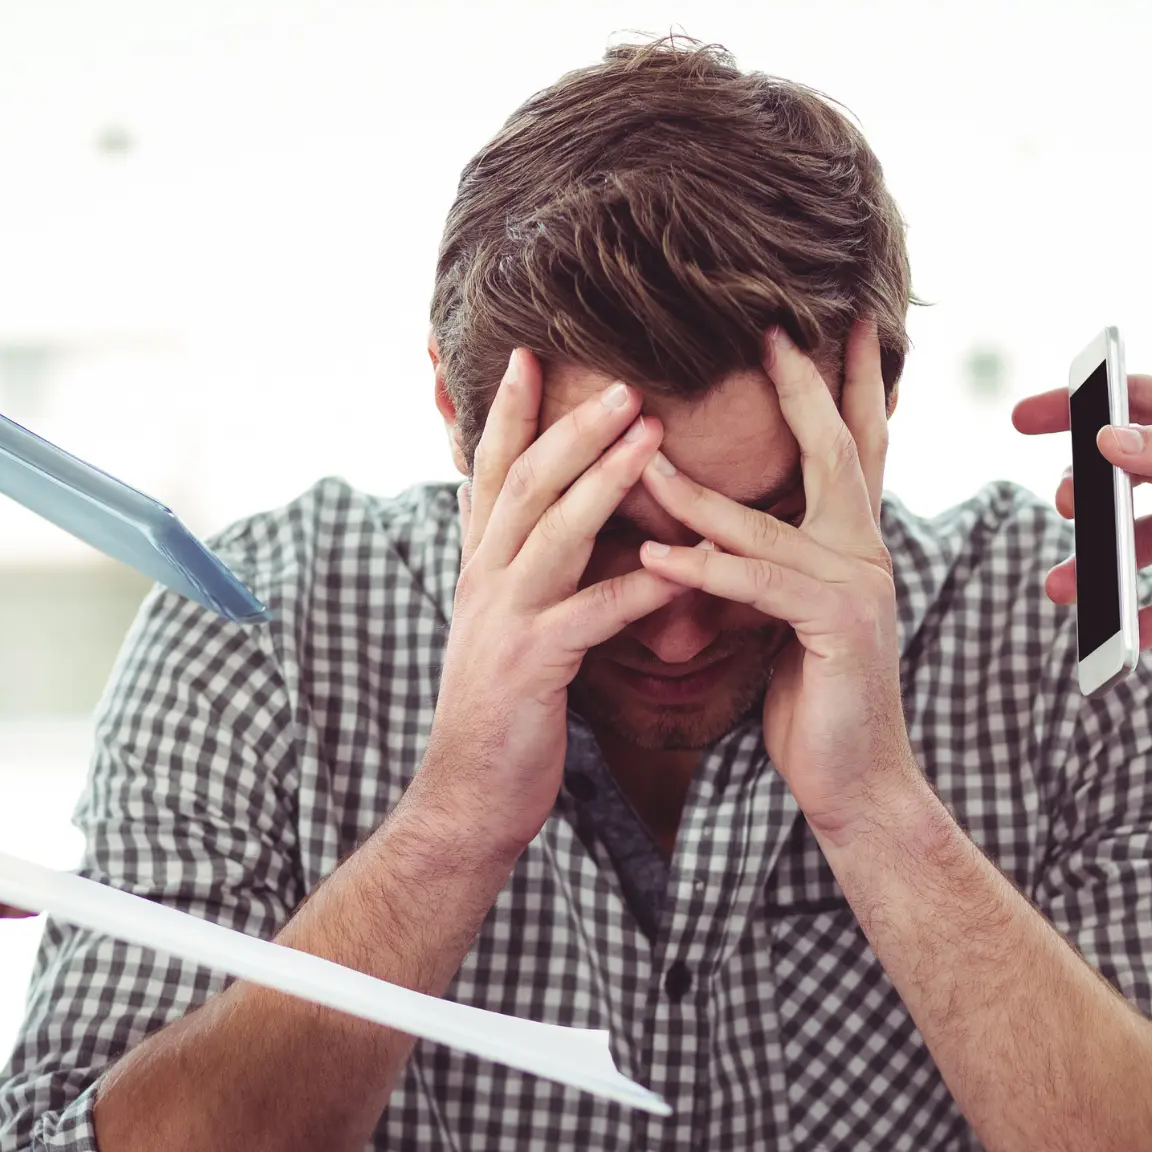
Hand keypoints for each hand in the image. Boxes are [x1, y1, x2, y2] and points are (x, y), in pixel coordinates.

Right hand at [414, 349, 676, 858]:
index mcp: (480, 569)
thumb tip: (517, 520)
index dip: (509, 413)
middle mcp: (484, 583)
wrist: (466, 797)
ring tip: (652, 434)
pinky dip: (641, 586)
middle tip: (624, 378)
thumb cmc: (500, 715)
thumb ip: (510, 571)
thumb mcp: (499, 629)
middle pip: (526, 484)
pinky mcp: (532, 666)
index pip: (492, 473)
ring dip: (603, 479)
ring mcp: (504, 621)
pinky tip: (685, 567)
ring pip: (553, 532)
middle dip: (571, 425)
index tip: (531, 354)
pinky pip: (593, 614)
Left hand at [633, 319, 916, 841]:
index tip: (830, 322)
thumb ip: (770, 566)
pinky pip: (757, 584)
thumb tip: (723, 529)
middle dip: (802, 387)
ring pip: (768, 522)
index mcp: (854, 546)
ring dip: (697, 491)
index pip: (852, 448)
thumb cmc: (813, 702)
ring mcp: (857, 588)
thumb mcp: (788, 619)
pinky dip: (703, 568)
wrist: (854, 782)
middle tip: (769, 328)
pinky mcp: (835, 629)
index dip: (844, 384)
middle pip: (835, 451)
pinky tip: (654, 554)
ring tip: (641, 457)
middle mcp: (865, 554)